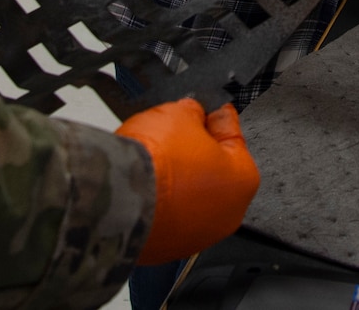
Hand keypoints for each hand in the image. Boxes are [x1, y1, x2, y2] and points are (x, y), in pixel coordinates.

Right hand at [118, 100, 260, 264]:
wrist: (116, 199)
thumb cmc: (155, 161)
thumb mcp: (179, 114)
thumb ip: (194, 112)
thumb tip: (193, 113)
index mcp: (243, 179)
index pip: (232, 137)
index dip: (215, 118)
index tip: (208, 110)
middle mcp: (227, 215)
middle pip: (211, 170)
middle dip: (193, 150)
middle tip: (173, 134)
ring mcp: (196, 236)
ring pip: (188, 197)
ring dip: (175, 179)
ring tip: (153, 161)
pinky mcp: (165, 249)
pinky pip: (165, 217)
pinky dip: (156, 203)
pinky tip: (143, 185)